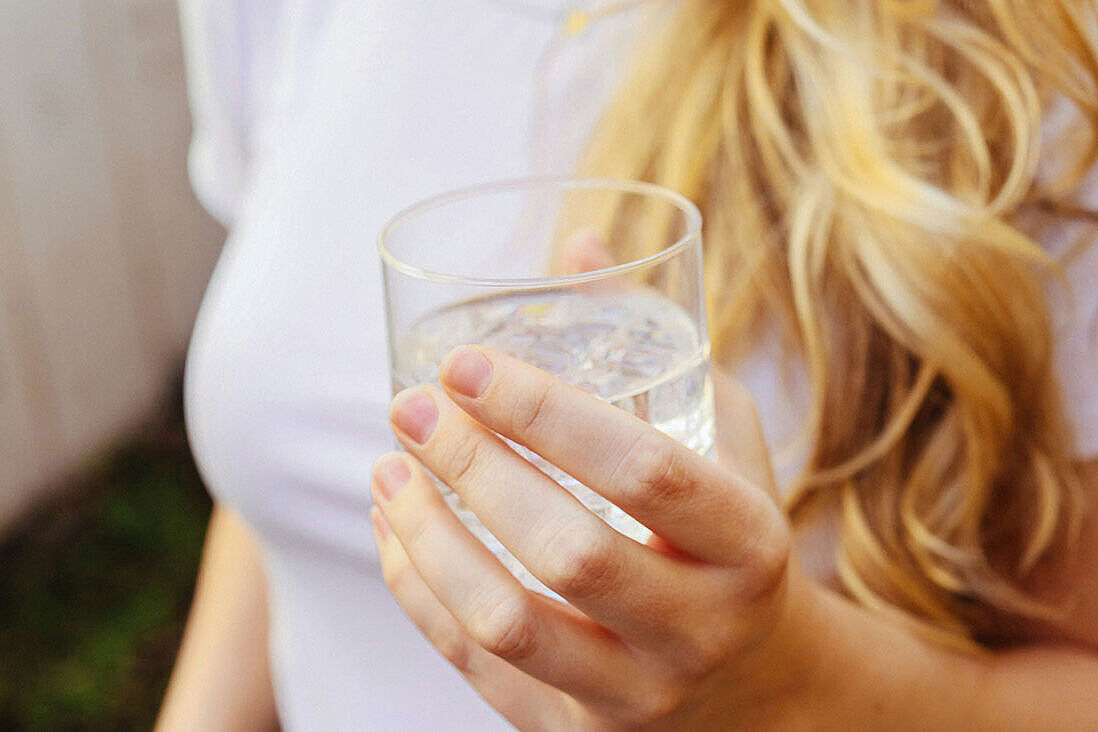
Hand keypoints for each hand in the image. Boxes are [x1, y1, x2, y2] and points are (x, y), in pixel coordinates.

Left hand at [370, 347, 821, 729]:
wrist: (762, 690)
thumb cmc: (735, 542)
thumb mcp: (725, 440)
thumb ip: (656, 344)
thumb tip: (577, 242)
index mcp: (749, 545)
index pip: (646, 472)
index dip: (548, 413)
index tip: (467, 362)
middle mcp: (699, 628)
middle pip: (569, 550)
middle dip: (472, 467)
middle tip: (411, 406)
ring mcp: (637, 694)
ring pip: (510, 622)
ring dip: (428, 539)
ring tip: (385, 468)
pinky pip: (479, 668)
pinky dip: (420, 594)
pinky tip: (391, 531)